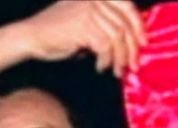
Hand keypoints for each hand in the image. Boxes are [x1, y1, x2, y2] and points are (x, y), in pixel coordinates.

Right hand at [23, 0, 146, 76]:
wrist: (32, 37)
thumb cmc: (61, 32)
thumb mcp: (88, 21)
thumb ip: (109, 23)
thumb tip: (136, 39)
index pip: (127, 6)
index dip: (138, 25)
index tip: (144, 43)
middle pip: (125, 24)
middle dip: (132, 49)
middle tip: (133, 65)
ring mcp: (88, 10)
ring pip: (117, 38)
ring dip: (119, 58)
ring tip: (116, 70)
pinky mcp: (83, 25)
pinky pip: (105, 46)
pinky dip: (106, 60)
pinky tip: (100, 66)